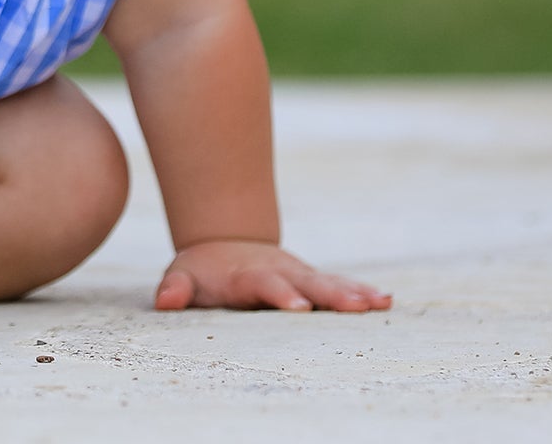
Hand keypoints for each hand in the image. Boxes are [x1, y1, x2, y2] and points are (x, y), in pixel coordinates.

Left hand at [154, 239, 391, 312]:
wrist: (223, 244)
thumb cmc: (201, 270)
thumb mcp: (182, 275)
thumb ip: (176, 288)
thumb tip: (165, 300)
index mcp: (247, 274)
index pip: (264, 284)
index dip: (280, 294)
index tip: (299, 307)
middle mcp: (279, 270)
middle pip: (306, 282)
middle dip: (330, 294)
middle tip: (356, 306)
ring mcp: (298, 273)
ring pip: (328, 282)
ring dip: (354, 292)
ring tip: (381, 302)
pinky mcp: (312, 280)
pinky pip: (339, 285)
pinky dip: (361, 292)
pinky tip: (386, 301)